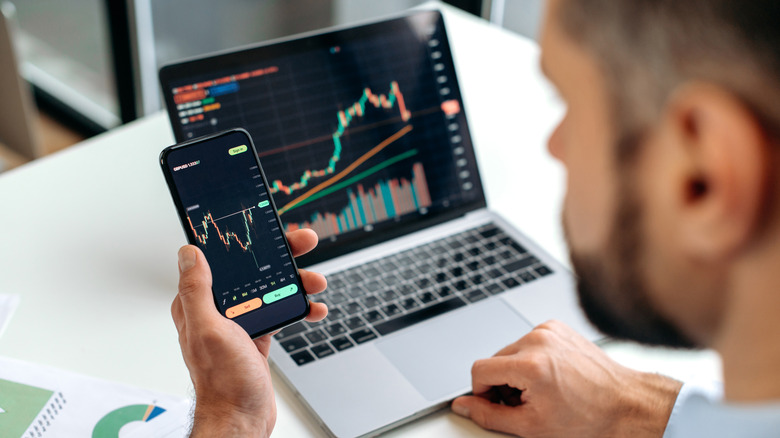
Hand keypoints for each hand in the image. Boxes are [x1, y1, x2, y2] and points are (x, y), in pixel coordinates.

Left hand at [171, 229, 327, 437]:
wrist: (242, 418)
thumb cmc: (222, 382)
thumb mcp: (208, 329)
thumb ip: (197, 290)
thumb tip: (189, 252)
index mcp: (199, 303)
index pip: (221, 259)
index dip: (245, 240)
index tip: (267, 227)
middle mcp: (218, 309)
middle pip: (251, 269)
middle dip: (282, 255)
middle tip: (305, 242)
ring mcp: (239, 323)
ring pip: (271, 288)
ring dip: (296, 282)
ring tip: (316, 281)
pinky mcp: (257, 336)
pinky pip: (281, 312)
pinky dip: (300, 308)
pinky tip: (314, 309)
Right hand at [451, 320, 681, 437]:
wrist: (627, 404)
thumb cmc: (589, 418)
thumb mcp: (531, 426)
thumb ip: (489, 415)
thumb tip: (464, 405)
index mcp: (530, 364)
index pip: (479, 369)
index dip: (482, 392)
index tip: (496, 404)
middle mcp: (538, 340)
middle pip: (494, 359)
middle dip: (502, 383)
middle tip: (526, 403)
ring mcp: (548, 330)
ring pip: (510, 350)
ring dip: (517, 371)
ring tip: (542, 390)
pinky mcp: (557, 326)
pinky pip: (528, 342)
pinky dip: (532, 359)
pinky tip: (550, 376)